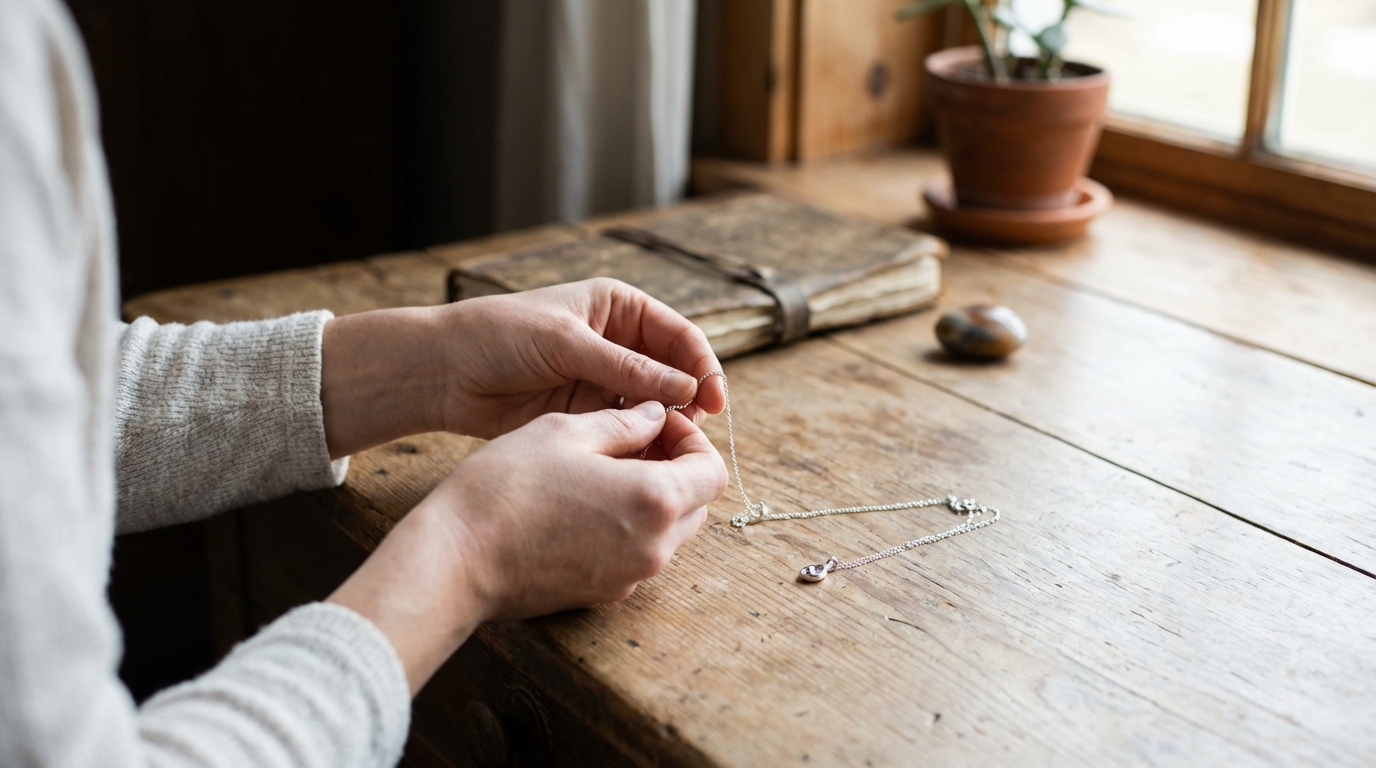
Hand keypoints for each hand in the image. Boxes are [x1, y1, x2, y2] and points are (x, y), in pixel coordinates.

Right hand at [327, 400, 727, 692]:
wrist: (455, 560)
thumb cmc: (506, 488)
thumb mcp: (567, 432)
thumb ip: (625, 422)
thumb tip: (657, 415)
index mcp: (656, 501)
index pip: (712, 471)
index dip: (692, 440)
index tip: (659, 423)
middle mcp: (654, 549)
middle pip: (697, 504)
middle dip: (676, 468)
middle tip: (633, 442)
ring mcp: (629, 578)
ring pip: (668, 532)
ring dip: (652, 499)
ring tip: (604, 470)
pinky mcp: (602, 595)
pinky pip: (636, 555)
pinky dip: (628, 527)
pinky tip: (583, 504)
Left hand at [435, 278, 725, 438]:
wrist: (444, 371)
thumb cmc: (498, 336)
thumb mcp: (566, 344)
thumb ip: (626, 367)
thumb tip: (686, 388)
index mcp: (618, 309)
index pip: (679, 336)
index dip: (702, 365)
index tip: (714, 399)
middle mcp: (617, 344)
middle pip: (673, 374)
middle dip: (688, 401)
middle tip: (694, 432)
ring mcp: (602, 381)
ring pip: (652, 407)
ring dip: (665, 427)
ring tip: (671, 449)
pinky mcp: (585, 415)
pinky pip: (625, 430)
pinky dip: (639, 444)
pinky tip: (645, 460)